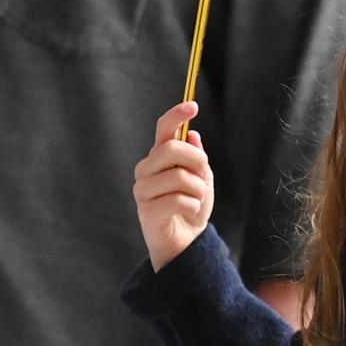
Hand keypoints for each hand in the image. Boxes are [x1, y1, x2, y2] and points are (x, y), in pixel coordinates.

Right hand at [132, 101, 214, 271]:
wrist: (185, 239)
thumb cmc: (191, 205)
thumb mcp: (201, 177)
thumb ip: (196, 157)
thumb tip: (193, 135)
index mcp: (159, 157)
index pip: (163, 130)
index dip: (176, 116)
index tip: (193, 106)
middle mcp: (146, 169)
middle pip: (172, 149)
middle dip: (197, 161)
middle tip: (202, 176)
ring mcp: (142, 190)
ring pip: (180, 176)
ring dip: (198, 190)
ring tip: (195, 199)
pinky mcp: (146, 211)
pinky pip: (179, 200)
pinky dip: (194, 205)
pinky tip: (189, 211)